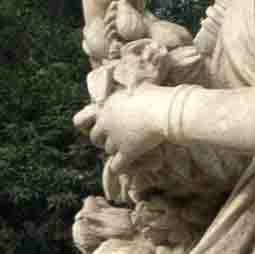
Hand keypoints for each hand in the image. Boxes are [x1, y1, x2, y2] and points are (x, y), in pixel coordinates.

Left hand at [85, 84, 223, 199]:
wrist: (166, 111)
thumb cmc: (157, 96)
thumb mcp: (139, 87)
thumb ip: (130, 91)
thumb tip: (132, 90)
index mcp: (107, 105)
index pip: (88, 119)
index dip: (100, 124)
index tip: (108, 126)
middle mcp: (107, 123)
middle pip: (94, 137)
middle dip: (102, 139)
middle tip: (114, 139)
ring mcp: (116, 139)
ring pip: (108, 150)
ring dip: (116, 150)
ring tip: (128, 148)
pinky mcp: (127, 152)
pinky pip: (116, 166)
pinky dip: (119, 167)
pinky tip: (125, 165)